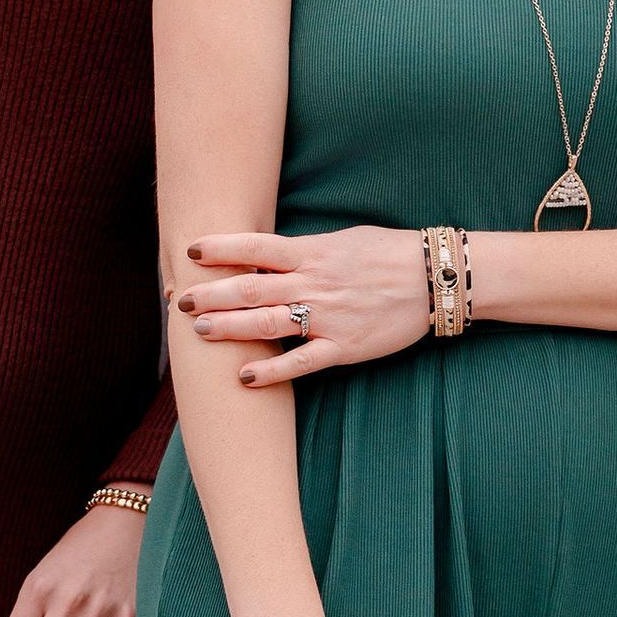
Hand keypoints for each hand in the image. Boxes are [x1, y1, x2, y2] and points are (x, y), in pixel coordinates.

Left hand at [179, 227, 428, 387]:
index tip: (192, 250)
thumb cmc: (387, 253)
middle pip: (251, 289)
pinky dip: (272, 371)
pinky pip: (301, 362)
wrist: (434, 278)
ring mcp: (328, 317)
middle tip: (182, 300)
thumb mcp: (343, 239)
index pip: (256, 248)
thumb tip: (264, 254)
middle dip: (212, 295)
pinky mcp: (344, 347)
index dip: (222, 248)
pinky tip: (245, 377)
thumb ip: (304, 250)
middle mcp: (314, 283)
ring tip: (199, 333)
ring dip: (230, 330)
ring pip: (268, 324)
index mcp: (313, 252)